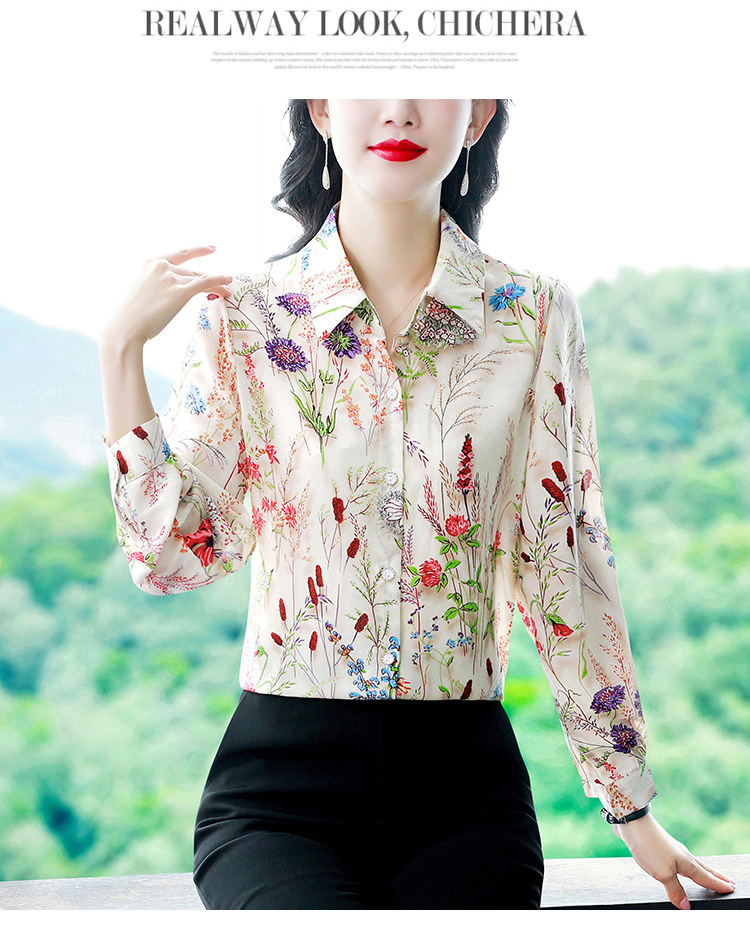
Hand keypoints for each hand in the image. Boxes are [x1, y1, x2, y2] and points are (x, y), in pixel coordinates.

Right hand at [108, 245, 232, 344]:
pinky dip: (219, 282)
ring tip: (227, 290)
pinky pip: (205, 283)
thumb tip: (168, 294)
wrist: (125, 328)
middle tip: (224, 281)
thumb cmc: (129, 317)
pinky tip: (228, 284)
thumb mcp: (142, 292)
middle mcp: (161, 266)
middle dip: (207, 279)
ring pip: (200, 279)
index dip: (197, 250)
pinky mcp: (180, 292)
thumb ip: (156, 286)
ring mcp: (171, 278)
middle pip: (191, 272)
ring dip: (216, 284)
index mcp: (150, 262)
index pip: (179, 254)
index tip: (211, 248)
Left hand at [611, 812, 735, 908]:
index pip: (707, 878)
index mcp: (687, 863)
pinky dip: (688, 866)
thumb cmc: (649, 846)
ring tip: (711, 875)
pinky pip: (680, 860)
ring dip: (704, 870)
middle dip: (717, 877)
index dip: (718, 885)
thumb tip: (686, 905)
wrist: (632, 822)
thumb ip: (675, 890)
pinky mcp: (662, 846)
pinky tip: (681, 866)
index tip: (731, 888)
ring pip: (693, 863)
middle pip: (704, 869)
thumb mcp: (662, 874)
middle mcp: (683, 855)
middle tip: (730, 883)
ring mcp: (673, 849)